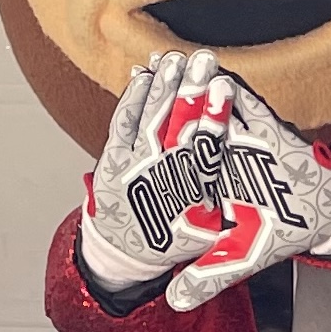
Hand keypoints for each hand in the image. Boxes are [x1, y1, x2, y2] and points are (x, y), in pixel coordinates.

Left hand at [80, 50, 233, 278]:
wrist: (124, 251)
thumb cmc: (175, 241)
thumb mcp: (205, 247)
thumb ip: (212, 255)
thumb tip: (204, 274)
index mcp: (183, 205)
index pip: (201, 156)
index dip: (211, 122)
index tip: (221, 90)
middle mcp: (152, 185)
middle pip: (174, 130)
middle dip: (189, 92)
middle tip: (201, 60)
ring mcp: (127, 169)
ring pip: (147, 120)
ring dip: (163, 86)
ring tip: (177, 57)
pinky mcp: (109, 159)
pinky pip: (122, 122)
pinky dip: (133, 95)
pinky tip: (146, 71)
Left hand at [164, 76, 330, 312]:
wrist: (321, 213)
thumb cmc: (277, 232)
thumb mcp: (235, 260)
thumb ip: (205, 278)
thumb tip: (173, 302)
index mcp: (202, 184)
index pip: (165, 165)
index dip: (143, 152)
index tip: (122, 144)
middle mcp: (216, 158)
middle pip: (179, 127)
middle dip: (161, 102)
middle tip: (142, 77)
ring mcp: (239, 138)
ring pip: (205, 108)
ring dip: (187, 86)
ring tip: (169, 65)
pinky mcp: (264, 125)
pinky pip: (242, 102)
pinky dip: (226, 88)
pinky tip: (212, 75)